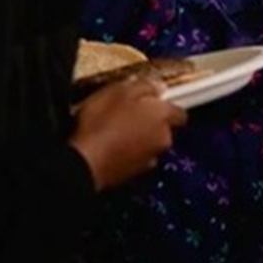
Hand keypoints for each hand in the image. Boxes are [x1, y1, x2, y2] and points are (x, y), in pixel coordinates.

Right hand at [69, 76, 185, 190]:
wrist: (83, 163)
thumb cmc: (101, 121)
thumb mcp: (119, 91)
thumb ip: (144, 87)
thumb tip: (159, 87)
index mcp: (163, 116)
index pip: (179, 113)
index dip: (166, 107)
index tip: (150, 103)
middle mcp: (163, 139)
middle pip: (164, 129)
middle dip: (150, 124)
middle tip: (127, 116)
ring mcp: (149, 160)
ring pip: (149, 145)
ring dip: (139, 140)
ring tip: (114, 134)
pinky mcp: (134, 176)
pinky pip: (135, 159)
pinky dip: (128, 154)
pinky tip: (110, 150)